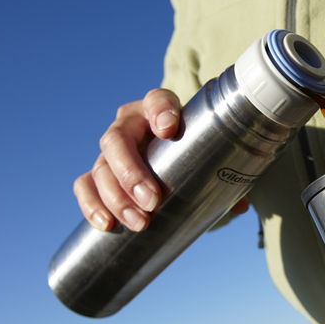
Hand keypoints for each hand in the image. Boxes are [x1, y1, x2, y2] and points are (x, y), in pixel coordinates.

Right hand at [73, 88, 248, 231]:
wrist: (172, 157)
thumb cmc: (194, 151)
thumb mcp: (210, 155)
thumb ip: (225, 174)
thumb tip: (239, 206)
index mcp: (159, 110)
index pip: (157, 100)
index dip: (160, 110)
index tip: (168, 128)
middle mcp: (130, 125)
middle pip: (118, 140)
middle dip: (132, 173)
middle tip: (152, 201)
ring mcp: (111, 150)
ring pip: (101, 167)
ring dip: (116, 197)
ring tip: (139, 222)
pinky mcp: (99, 173)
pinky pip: (85, 185)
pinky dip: (91, 204)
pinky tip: (105, 223)